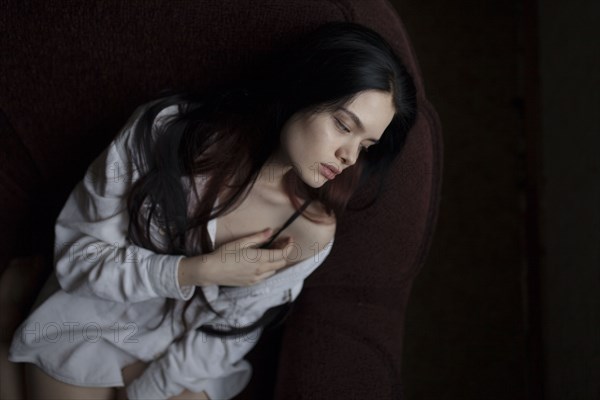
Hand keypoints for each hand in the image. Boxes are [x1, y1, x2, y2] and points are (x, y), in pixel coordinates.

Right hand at [179, 228, 293, 286]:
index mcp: (260, 259)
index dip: (289, 246)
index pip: (282, 254)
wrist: (211, 271)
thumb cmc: (224, 254)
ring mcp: (256, 278)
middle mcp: (261, 270)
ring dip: (276, 262)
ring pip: (274, 271)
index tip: (289, 239)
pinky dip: (268, 269)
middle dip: (284, 253)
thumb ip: (258, 237)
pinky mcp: (251, 283)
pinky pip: (265, 276)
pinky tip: (260, 262)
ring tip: (270, 252)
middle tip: (279, 243)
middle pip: (281, 263)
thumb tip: (270, 231)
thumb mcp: (241, 242)